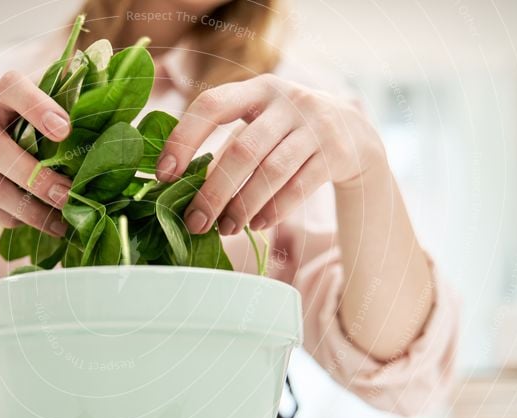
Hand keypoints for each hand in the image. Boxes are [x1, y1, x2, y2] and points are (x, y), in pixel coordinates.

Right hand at [0, 70, 72, 235]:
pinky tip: (37, 224)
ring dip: (29, 210)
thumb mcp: (38, 107)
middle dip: (36, 178)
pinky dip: (12, 219)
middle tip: (68, 197)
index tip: (66, 130)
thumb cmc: (20, 125)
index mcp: (2, 94)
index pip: (12, 88)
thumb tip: (111, 95)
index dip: (37, 107)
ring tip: (61, 224)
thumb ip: (67, 100)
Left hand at [155, 74, 386, 234]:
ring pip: (271, 172)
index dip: (183, 140)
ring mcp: (315, 125)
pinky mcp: (337, 152)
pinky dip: (273, 211)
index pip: (211, 106)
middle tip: (195, 222)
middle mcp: (287, 100)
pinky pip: (299, 188)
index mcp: (256, 89)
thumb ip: (226, 147)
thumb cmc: (286, 133)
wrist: (354, 131)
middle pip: (242, 150)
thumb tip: (179, 191)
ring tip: (225, 228)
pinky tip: (256, 225)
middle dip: (213, 192)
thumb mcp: (259, 124)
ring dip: (242, 206)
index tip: (163, 175)